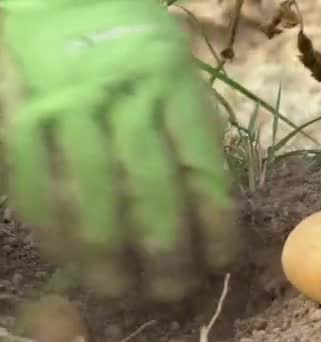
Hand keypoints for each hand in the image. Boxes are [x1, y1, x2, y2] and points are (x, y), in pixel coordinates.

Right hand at [0, 0, 241, 301]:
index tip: (221, 259)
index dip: (214, 223)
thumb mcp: (178, 71)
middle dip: (165, 252)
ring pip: (91, 198)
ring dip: (109, 256)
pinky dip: (56, 232)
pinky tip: (73, 261)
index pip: (202, 169)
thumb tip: (210, 199)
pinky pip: (37, 186)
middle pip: (149, 192)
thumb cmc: (133, 40)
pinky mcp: (21, 118)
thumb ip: (192, 129)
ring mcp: (68, 109)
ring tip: (124, 292)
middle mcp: (123, 99)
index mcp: (172, 86)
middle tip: (174, 292)